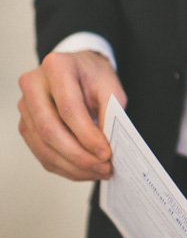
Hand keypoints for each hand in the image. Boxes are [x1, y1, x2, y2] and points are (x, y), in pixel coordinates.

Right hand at [17, 51, 125, 181]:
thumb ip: (110, 114)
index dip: (87, 135)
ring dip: (73, 166)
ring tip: (98, 171)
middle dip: (79, 155)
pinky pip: (42, 153)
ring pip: (44, 147)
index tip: (106, 152)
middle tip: (104, 167)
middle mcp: (33, 85)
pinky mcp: (26, 125)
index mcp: (56, 67)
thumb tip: (104, 149)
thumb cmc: (94, 76)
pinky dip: (65, 166)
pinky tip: (84, 170)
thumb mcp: (110, 87)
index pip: (68, 108)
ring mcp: (25, 106)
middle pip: (50, 130)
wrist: (79, 69)